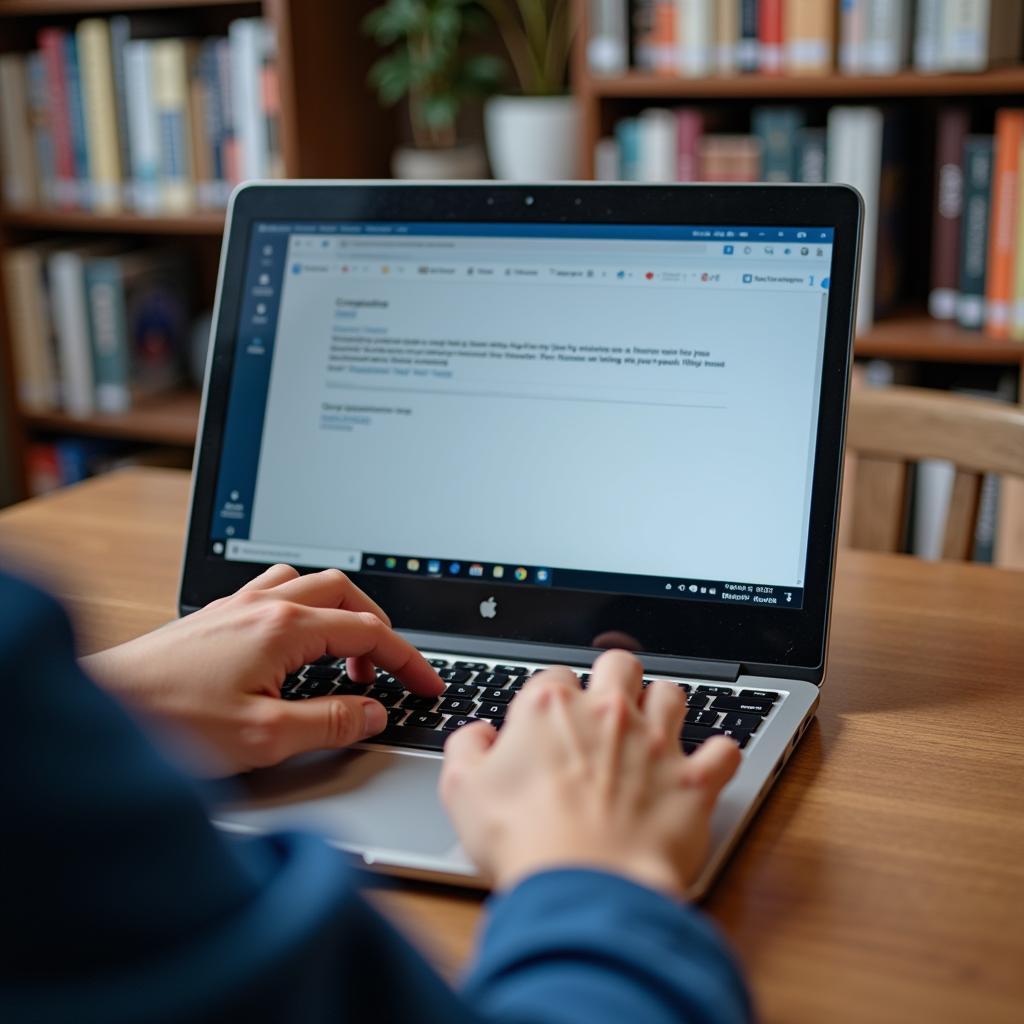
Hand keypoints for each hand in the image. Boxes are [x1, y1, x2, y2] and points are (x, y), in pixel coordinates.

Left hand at [82, 564, 441, 773]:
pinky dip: (301, 612)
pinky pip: (271, 594)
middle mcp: (259, 607)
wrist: (93, 712)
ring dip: (337, 611)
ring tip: (342, 654)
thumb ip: (329, 721)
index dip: (407, 659)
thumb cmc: (166, 725)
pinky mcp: (211, 621)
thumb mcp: (264, 737)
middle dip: (376, 627)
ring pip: (305, 585)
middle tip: (387, 671)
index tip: (426, 684)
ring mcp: (232, 609)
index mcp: (282, 628)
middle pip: (343, 592)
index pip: (367, 631)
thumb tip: (373, 713)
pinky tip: (290, 647)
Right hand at [440, 650, 740, 896]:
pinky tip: (709, 763)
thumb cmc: (524, 841)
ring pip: (672, 693)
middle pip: (619, 664)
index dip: (549, 698)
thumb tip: (478, 735)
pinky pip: (724, 750)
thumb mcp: (463, 790)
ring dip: (664, 705)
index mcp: (550, 708)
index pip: (553, 676)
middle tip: (607, 705)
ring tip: (654, 727)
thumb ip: (466, 749)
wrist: (583, 885)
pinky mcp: (693, 780)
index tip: (547, 722)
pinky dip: (719, 754)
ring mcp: (655, 743)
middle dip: (613, 676)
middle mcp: (607, 713)